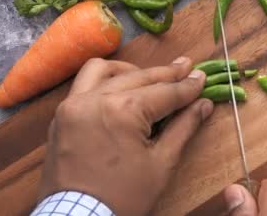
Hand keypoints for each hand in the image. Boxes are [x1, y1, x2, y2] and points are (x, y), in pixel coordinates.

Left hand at [38, 56, 213, 214]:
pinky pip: (82, 86)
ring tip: (149, 77)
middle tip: (187, 68)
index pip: (165, 92)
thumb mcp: (161, 164)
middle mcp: (96, 98)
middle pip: (140, 77)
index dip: (188, 86)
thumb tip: (204, 104)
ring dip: (130, 71)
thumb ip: (183, 127)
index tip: (203, 77)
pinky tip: (118, 89)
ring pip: (104, 71)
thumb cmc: (124, 197)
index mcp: (123, 110)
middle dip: (167, 74)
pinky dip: (103, 81)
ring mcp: (74, 105)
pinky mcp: (62, 116)